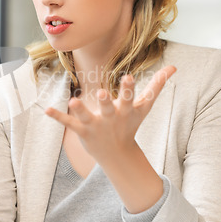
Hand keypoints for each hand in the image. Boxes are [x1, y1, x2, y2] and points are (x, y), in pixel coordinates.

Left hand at [46, 65, 175, 163]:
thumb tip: (173, 67)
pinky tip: (46, 110)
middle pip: (109, 108)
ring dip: (79, 109)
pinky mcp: (82, 131)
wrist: (118, 154)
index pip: (128, 97)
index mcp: (125, 110)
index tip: (128, 76)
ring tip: (72, 101)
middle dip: (106, 101)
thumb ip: (157, 86)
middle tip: (102, 93)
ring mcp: (96, 125)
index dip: (128, 88)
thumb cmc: (131, 124)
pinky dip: (59, 117)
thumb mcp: (145, 107)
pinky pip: (69, 123)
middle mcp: (110, 118)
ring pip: (86, 116)